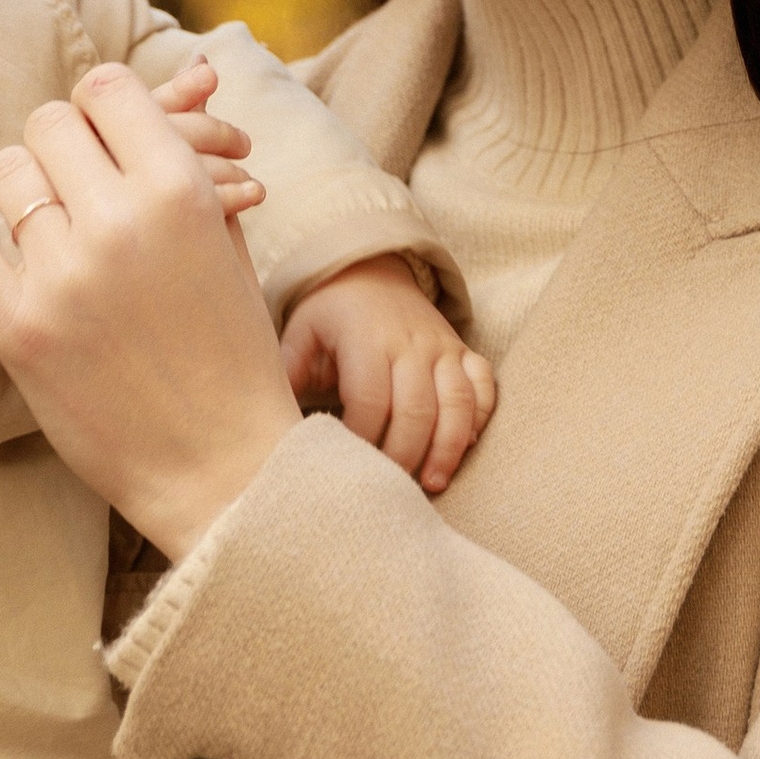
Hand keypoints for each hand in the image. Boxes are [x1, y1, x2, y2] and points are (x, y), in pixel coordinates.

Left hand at [0, 64, 305, 558]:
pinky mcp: (19, 327)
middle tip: (70, 179)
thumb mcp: (229, 248)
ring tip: (34, 214)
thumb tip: (170, 100)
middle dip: (60, 145)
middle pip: (49, 124)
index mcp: (182, 192)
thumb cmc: (235, 357)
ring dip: (17, 185)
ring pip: (4, 173)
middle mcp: (119, 222)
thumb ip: (194, 172)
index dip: (101, 106)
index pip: (108, 89)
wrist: (224, 467)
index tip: (101, 134)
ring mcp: (63, 276)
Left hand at [282, 259, 494, 493]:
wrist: (371, 272)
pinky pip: (485, 387)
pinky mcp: (464, 351)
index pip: (370, 400)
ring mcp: (443, 347)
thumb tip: (274, 425)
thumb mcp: (301, 333)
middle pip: (417, 410)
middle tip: (388, 487)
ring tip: (431, 483)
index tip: (347, 465)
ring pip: (458, 403)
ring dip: (448, 448)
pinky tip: (463, 449)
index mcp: (366, 338)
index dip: (361, 439)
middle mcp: (411, 342)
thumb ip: (289, 374)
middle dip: (403, 455)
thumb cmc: (330, 315)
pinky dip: (480, 420)